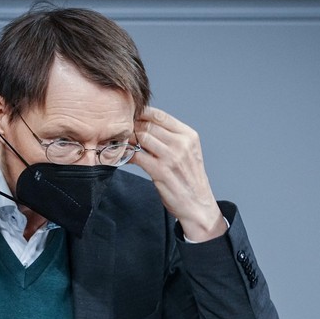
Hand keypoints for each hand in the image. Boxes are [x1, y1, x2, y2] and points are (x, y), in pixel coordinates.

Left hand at [133, 107, 225, 241]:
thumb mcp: (188, 152)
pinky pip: (137, 156)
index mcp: (188, 135)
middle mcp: (181, 144)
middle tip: (121, 131)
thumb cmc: (189, 179)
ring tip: (121, 142)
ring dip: (128, 139)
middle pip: (148, 125)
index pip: (160, 116)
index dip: (142, 113)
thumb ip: (171, 138)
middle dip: (132, 126)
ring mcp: (171, 157)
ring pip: (141, 138)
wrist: (198, 205)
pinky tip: (124, 156)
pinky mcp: (161, 171)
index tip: (130, 116)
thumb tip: (146, 125)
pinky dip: (127, 154)